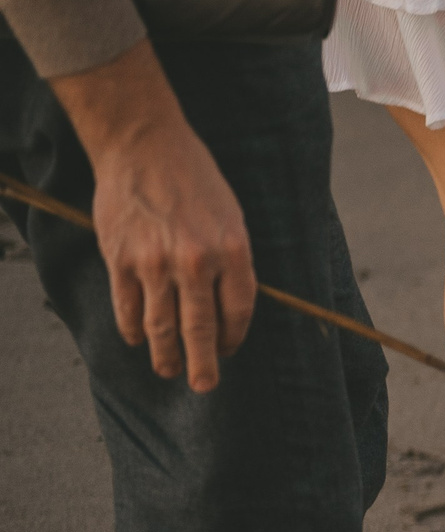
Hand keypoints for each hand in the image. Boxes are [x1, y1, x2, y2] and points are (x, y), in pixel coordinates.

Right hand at [50, 43, 256, 391]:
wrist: (144, 146)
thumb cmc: (195, 179)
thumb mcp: (232, 216)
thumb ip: (232, 261)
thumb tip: (229, 305)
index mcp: (232, 250)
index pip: (238, 312)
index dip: (233, 337)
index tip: (228, 349)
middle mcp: (195, 262)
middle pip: (200, 329)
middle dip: (203, 364)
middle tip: (204, 386)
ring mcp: (154, 263)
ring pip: (161, 326)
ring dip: (166, 355)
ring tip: (169, 371)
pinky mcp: (120, 259)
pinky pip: (127, 307)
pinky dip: (133, 329)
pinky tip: (138, 340)